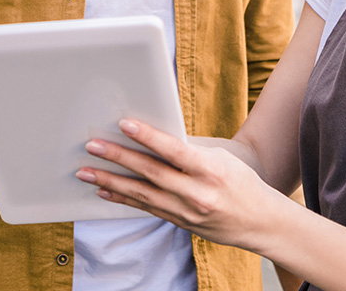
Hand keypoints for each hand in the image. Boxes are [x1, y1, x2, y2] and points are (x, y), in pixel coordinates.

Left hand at [76, 119, 286, 250]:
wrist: (259, 222)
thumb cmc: (240, 181)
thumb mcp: (221, 159)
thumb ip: (188, 150)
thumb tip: (152, 135)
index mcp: (211, 170)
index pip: (175, 151)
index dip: (149, 137)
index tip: (125, 124)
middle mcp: (197, 194)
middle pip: (152, 173)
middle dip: (119, 158)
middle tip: (93, 146)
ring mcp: (186, 212)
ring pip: (142, 194)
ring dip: (111, 181)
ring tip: (86, 171)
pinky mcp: (179, 223)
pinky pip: (146, 208)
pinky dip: (123, 198)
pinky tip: (104, 189)